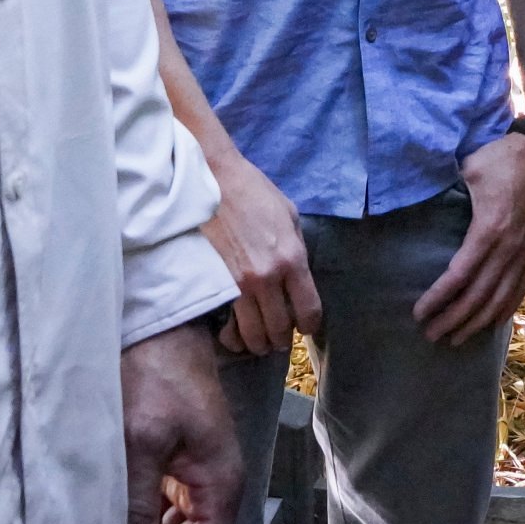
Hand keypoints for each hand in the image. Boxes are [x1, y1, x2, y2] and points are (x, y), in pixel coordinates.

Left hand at [122, 318, 243, 523]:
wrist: (158, 325)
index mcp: (220, 485)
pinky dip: (144, 513)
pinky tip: (117, 508)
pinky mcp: (177, 464)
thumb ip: (136, 505)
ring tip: (112, 513)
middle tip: (115, 517)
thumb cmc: (157, 372)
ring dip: (147, 523)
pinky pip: (164, 507)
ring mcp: (196, 475)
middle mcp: (215, 486)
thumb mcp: (140, 443)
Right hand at [200, 150, 320, 356]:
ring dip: (259, 343)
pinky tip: (236, 334)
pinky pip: (228, 324)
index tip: (305, 326)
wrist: (214, 180)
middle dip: (283, 338)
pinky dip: (234, 335)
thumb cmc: (254, 192)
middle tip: (279, 336)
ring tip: (259, 341)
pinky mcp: (216, 284)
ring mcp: (239, 283)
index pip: (309, 310)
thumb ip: (296, 247)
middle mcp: (268, 276)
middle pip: (281, 329)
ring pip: (254, 335)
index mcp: (292, 258)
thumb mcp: (289, 215)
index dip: (310, 325)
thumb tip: (299, 275)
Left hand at [412, 131, 524, 344]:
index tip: (419, 313)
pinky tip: (490, 323)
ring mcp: (524, 254)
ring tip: (455, 339)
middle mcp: (508, 249)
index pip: (458, 276)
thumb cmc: (502, 158)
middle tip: (430, 335)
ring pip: (500, 300)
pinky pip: (519, 290)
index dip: (438, 298)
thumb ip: (446, 187)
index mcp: (488, 229)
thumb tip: (419, 194)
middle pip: (477, 296)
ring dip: (476, 323)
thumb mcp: (469, 168)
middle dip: (452, 319)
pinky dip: (503, 311)